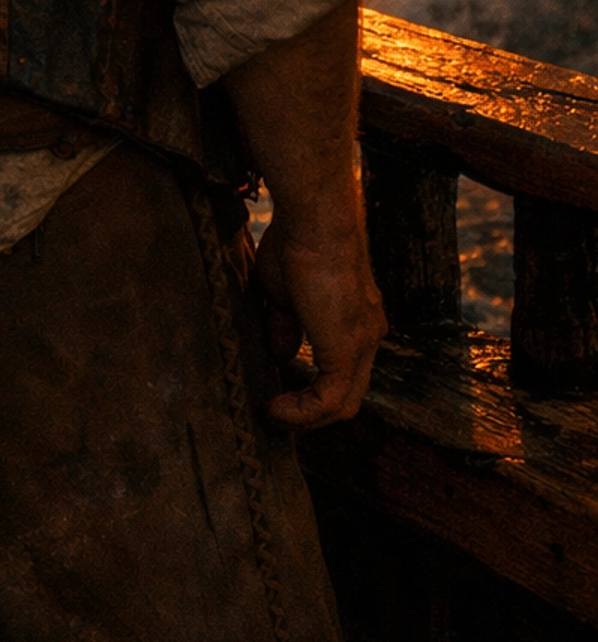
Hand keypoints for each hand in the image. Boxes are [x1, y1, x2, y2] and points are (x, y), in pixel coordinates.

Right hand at [254, 207, 386, 428]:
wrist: (315, 222)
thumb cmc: (297, 242)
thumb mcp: (284, 292)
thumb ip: (285, 326)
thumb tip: (280, 355)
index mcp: (355, 319)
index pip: (343, 367)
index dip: (313, 386)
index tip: (280, 390)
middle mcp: (367, 335)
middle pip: (347, 393)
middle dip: (312, 413)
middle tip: (278, 415)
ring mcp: (362, 344)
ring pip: (343, 403)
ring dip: (306, 418)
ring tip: (273, 417)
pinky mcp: (347, 350)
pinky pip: (329, 400)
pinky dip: (301, 412)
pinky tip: (274, 409)